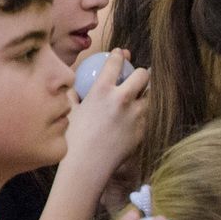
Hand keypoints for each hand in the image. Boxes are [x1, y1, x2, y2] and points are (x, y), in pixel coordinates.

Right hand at [63, 49, 149, 184]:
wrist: (87, 165)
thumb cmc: (74, 138)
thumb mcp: (71, 111)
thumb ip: (74, 95)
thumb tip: (73, 87)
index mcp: (102, 89)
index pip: (116, 63)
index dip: (119, 56)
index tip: (121, 54)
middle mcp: (123, 98)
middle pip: (143, 75)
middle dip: (142, 73)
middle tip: (138, 76)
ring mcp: (136, 114)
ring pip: (149, 97)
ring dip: (143, 95)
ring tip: (137, 98)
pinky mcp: (143, 129)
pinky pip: (145, 117)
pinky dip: (140, 115)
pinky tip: (132, 120)